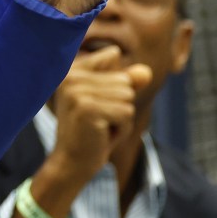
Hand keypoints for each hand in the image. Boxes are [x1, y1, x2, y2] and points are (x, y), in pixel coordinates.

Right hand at [48, 46, 152, 183]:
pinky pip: (126, 113)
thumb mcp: (112, 100)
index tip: (94, 101)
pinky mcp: (86, 109)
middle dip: (121, 104)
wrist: (74, 161)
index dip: (116, 82)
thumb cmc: (94, 130)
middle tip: (99, 119)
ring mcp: (76, 92)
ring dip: (122, 117)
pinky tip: (102, 135)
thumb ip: (128, 81)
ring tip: (101, 127)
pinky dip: (122, 128)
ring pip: (127, 96)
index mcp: (71, 69)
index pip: (112, 55)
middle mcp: (70, 75)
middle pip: (124, 79)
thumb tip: (147, 72)